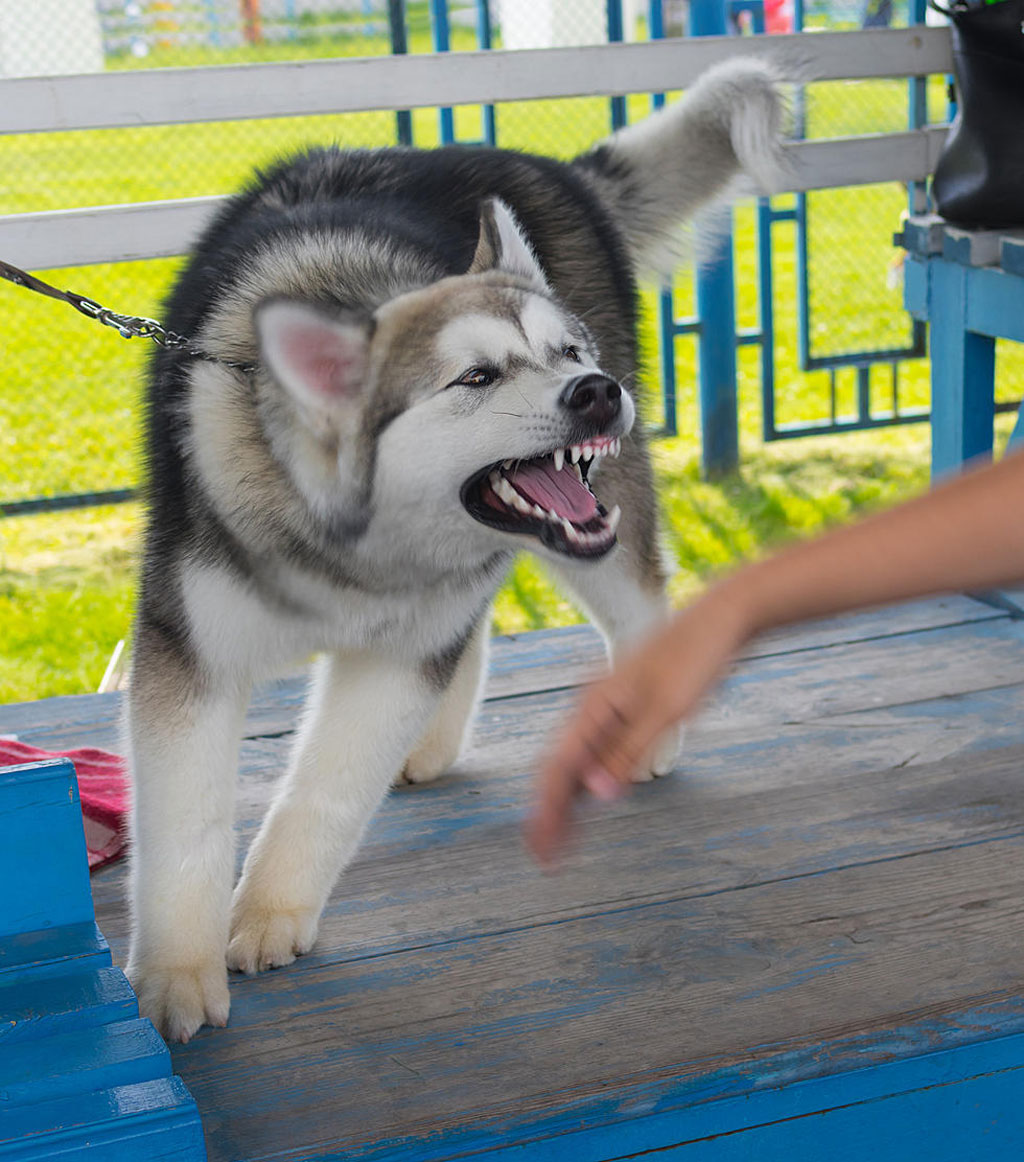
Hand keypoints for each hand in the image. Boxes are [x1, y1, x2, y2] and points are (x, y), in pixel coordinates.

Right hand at [527, 579, 753, 863]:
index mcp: (593, 705)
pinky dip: (591, 779)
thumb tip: (595, 794)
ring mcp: (609, 706)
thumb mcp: (665, 711)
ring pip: (577, 761)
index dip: (546, 812)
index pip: (557, 769)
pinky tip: (593, 800)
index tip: (542, 850)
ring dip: (569, 800)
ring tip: (564, 839)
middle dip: (550, 812)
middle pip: (559, 767)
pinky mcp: (628, 708)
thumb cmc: (696, 659)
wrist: (721, 620)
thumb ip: (627, 753)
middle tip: (546, 856)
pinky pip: (598, 750)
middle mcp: (593, 705)